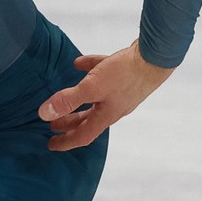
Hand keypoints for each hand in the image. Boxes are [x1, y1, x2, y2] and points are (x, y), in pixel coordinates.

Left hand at [37, 43, 172, 150]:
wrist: (156, 56)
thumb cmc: (126, 74)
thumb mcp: (91, 87)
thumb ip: (68, 100)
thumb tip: (44, 114)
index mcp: (106, 116)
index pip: (82, 136)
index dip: (65, 142)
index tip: (51, 145)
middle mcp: (114, 107)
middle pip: (88, 119)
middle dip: (69, 122)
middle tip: (53, 124)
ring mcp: (122, 92)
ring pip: (96, 98)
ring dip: (79, 99)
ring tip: (65, 96)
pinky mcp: (126, 76)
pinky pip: (103, 76)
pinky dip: (90, 72)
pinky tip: (80, 63)